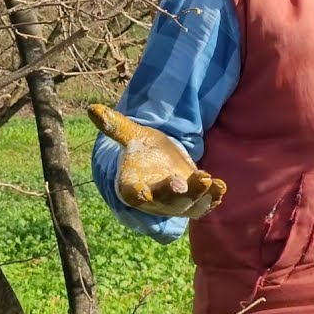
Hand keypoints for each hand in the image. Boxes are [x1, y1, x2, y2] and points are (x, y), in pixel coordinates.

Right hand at [88, 104, 226, 217]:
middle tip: (181, 184)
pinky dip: (212, 199)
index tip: (141, 192)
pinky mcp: (194, 201)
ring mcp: (175, 203)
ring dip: (199, 196)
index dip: (137, 193)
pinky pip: (203, 205)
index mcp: (132, 184)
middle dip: (173, 193)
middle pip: (163, 200)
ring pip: (187, 205)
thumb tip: (92, 108)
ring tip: (210, 180)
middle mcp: (153, 199)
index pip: (131, 193)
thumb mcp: (131, 135)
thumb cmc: (142, 150)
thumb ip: (116, 126)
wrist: (158, 163)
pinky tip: (221, 188)